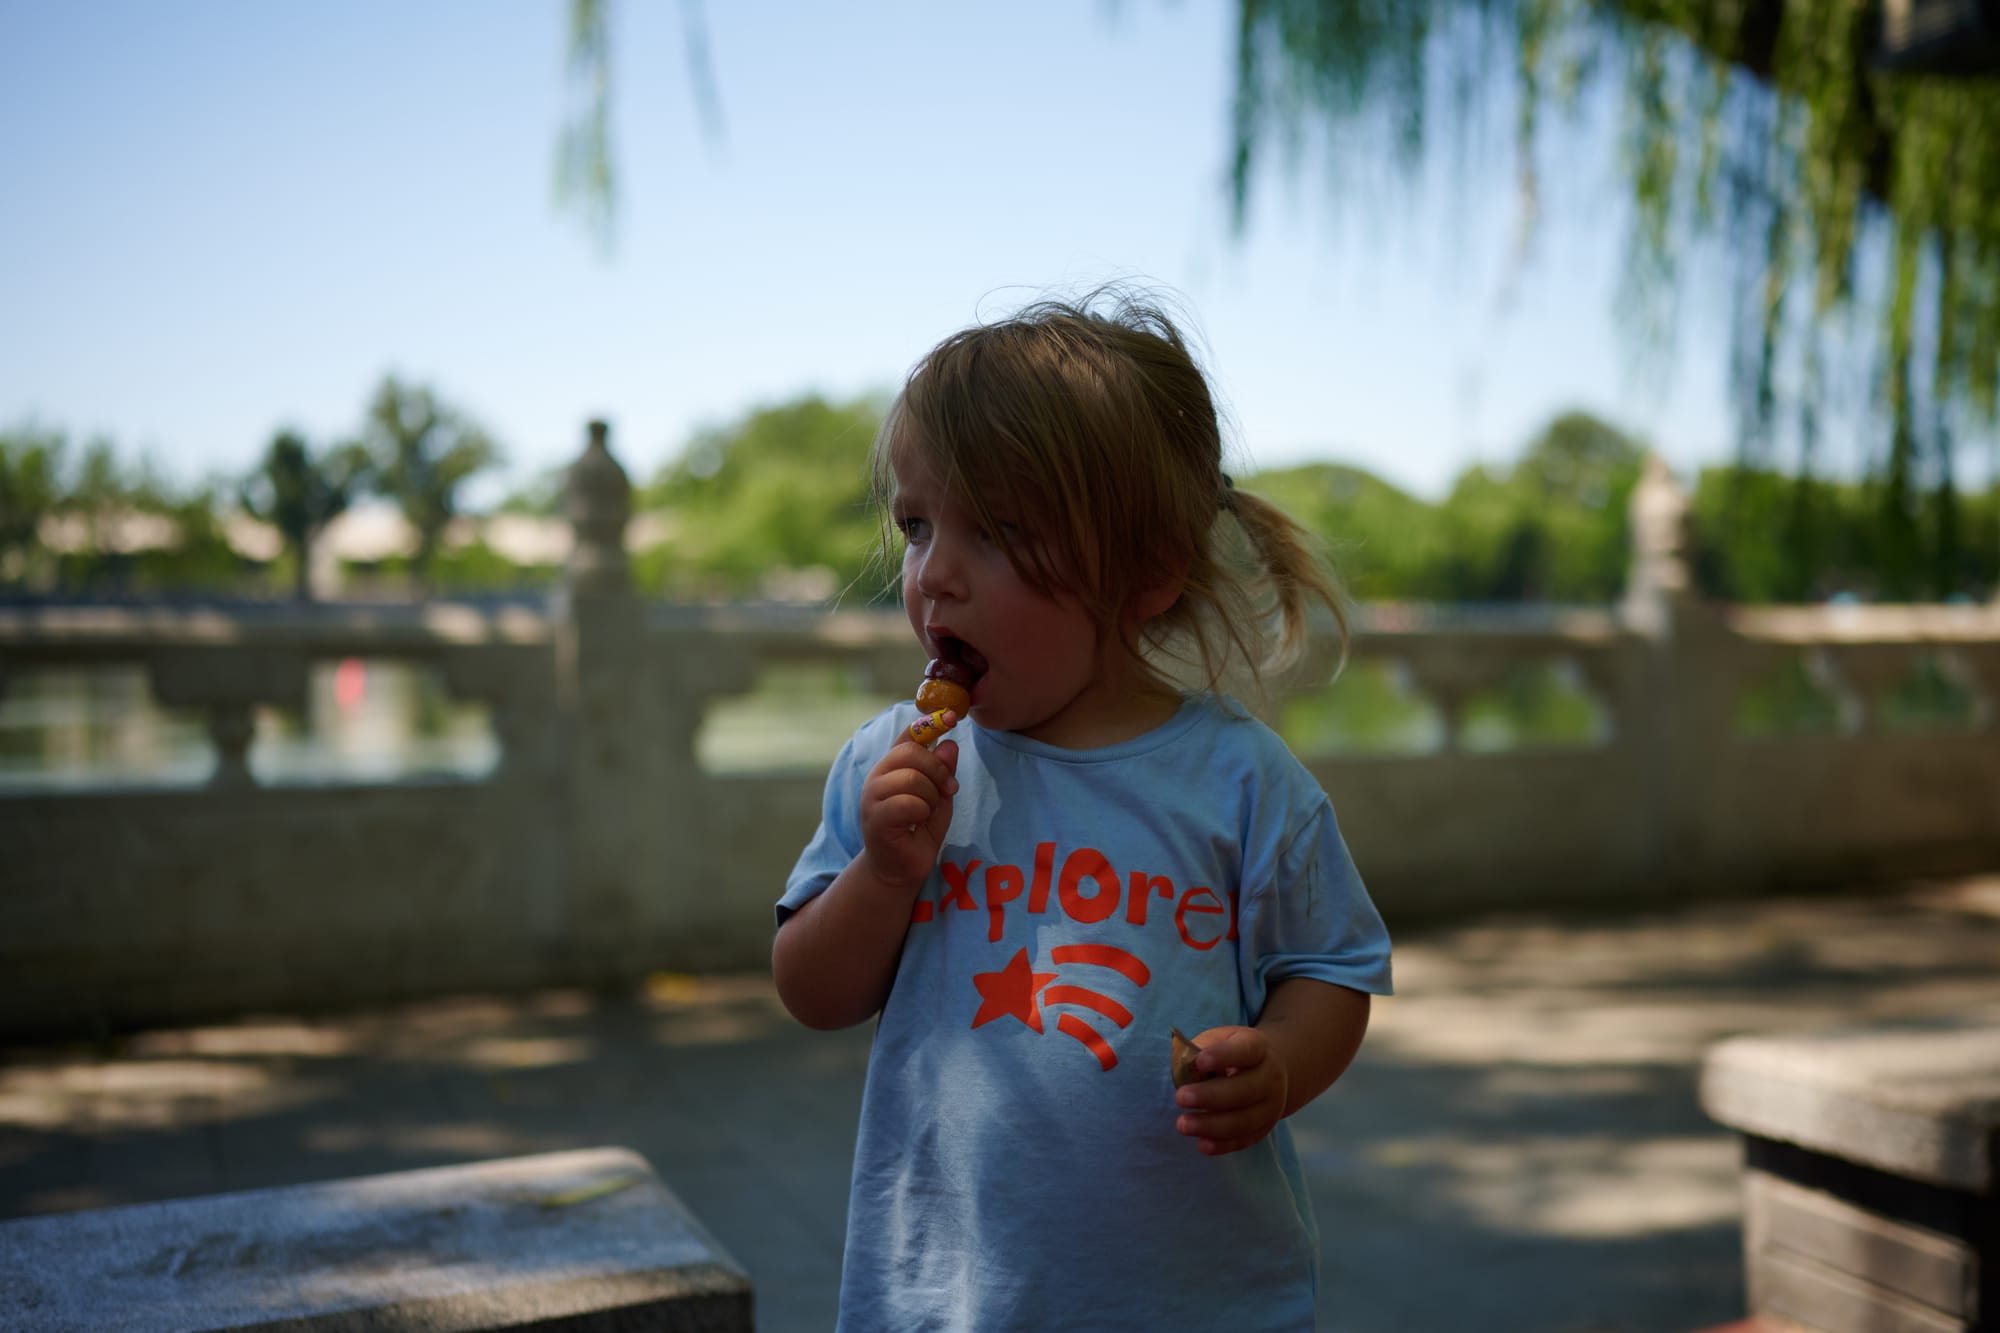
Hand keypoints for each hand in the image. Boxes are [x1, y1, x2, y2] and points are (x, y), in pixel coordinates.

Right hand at [857, 727, 959, 890]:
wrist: (900, 869)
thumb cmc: (918, 830)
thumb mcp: (939, 796)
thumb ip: (943, 771)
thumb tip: (949, 743)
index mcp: (893, 766)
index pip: (909, 734)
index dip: (931, 723)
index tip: (952, 717)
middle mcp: (878, 776)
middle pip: (911, 754)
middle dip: (938, 770)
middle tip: (949, 789)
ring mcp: (872, 797)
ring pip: (912, 779)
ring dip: (931, 797)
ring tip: (928, 812)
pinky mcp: (875, 819)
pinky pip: (908, 803)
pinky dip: (922, 813)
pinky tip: (916, 824)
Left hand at [1174, 1025, 1288, 1155]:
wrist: (1272, 1071)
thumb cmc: (1235, 1054)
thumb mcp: (1222, 1039)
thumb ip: (1201, 1049)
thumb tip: (1180, 1068)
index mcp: (1259, 1049)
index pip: (1245, 1051)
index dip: (1223, 1056)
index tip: (1199, 1061)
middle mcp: (1270, 1078)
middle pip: (1244, 1090)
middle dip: (1211, 1096)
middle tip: (1180, 1098)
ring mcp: (1271, 1107)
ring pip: (1244, 1121)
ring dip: (1212, 1125)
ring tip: (1183, 1125)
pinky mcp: (1264, 1128)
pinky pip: (1244, 1140)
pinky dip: (1223, 1145)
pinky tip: (1201, 1144)